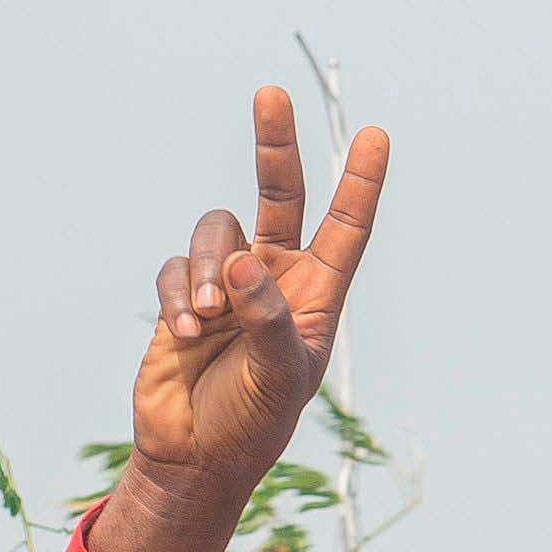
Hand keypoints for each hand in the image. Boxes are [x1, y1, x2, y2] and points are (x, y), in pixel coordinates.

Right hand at [109, 90, 388, 551]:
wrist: (196, 459)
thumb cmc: (254, 422)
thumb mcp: (279, 374)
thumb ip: (267, 317)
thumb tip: (244, 261)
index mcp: (318, 293)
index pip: (346, 226)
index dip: (360, 182)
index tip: (376, 135)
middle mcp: (274, 276)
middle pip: (278, 194)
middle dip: (274, 145)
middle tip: (271, 92)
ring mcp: (226, 283)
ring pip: (216, 232)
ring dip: (208, 267)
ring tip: (208, 316)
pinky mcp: (180, 298)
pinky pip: (175, 269)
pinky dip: (177, 295)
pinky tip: (185, 335)